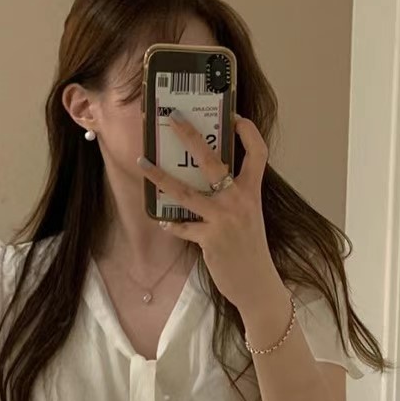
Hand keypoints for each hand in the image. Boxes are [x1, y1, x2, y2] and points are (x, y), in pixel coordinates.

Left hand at [136, 113, 278, 311]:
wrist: (257, 283)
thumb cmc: (251, 248)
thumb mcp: (249, 215)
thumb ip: (235, 195)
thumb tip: (210, 178)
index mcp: (252, 191)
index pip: (257, 153)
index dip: (248, 132)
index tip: (235, 117)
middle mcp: (239, 200)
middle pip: (212, 160)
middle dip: (191, 136)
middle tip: (174, 118)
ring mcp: (223, 219)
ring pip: (185, 191)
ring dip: (160, 176)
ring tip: (142, 163)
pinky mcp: (210, 239)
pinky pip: (182, 226)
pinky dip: (171, 224)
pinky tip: (163, 221)